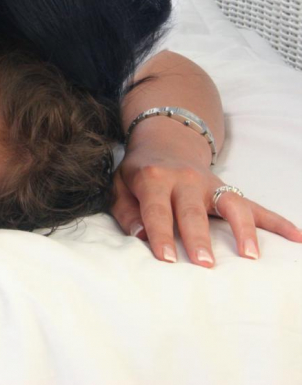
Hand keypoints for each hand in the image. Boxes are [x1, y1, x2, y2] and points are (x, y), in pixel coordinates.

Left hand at [110, 144, 301, 266]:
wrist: (164, 141)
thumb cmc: (139, 172)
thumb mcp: (120, 185)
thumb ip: (125, 210)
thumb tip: (138, 234)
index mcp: (153, 178)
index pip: (156, 210)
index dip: (159, 234)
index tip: (166, 259)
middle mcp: (184, 180)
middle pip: (192, 211)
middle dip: (199, 238)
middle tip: (204, 264)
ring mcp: (210, 184)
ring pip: (231, 205)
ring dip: (242, 230)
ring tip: (250, 256)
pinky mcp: (227, 190)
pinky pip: (255, 206)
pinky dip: (277, 221)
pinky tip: (297, 237)